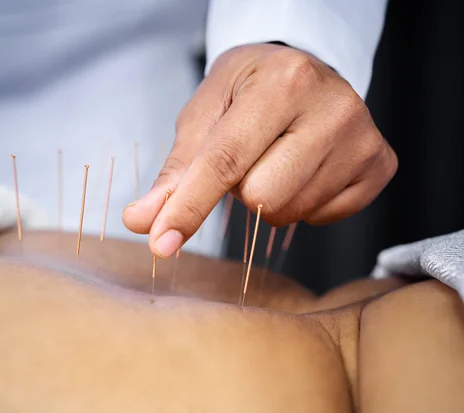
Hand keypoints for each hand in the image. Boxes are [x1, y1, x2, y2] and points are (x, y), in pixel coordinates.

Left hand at [123, 43, 396, 257]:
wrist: (302, 70)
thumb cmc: (247, 90)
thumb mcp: (203, 115)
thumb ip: (175, 172)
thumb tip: (142, 221)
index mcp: (283, 82)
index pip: (226, 161)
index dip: (189, 207)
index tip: (161, 244)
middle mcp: (334, 107)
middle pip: (262, 198)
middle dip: (242, 189)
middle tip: (251, 153)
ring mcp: (363, 138)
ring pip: (289, 212)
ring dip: (270, 197)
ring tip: (279, 157)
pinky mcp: (380, 165)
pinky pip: (321, 218)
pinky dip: (301, 203)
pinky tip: (306, 168)